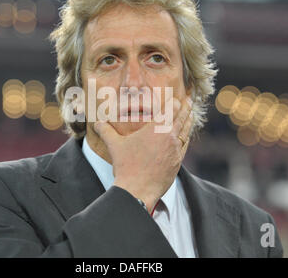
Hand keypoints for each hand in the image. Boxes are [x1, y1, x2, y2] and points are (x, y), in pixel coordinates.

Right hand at [93, 96, 193, 212]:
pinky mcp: (177, 162)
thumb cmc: (126, 166)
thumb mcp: (114, 145)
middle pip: (181, 117)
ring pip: (185, 131)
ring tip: (191, 113)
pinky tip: (186, 135)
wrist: (137, 190)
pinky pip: (185, 145)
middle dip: (185, 107)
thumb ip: (105, 131)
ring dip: (188, 120)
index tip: (177, 97)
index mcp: (155, 129)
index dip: (174, 102)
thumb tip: (96, 123)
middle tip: (189, 99)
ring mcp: (175, 150)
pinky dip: (186, 136)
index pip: (169, 110)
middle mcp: (169, 137)